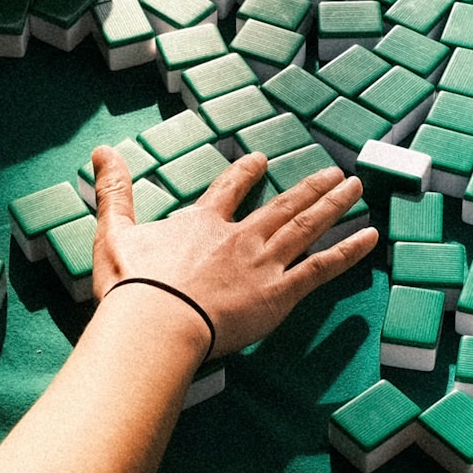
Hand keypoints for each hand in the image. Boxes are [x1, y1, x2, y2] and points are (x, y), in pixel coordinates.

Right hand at [90, 146, 374, 355]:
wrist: (157, 323)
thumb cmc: (133, 287)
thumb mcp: (114, 232)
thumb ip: (114, 190)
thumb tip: (102, 149)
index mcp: (202, 224)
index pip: (228, 189)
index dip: (245, 173)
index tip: (260, 159)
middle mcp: (240, 237)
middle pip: (281, 205)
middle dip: (308, 187)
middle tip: (332, 173)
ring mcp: (263, 264)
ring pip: (307, 227)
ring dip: (334, 205)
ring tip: (355, 188)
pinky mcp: (280, 294)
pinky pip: (322, 268)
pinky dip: (348, 251)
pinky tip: (370, 237)